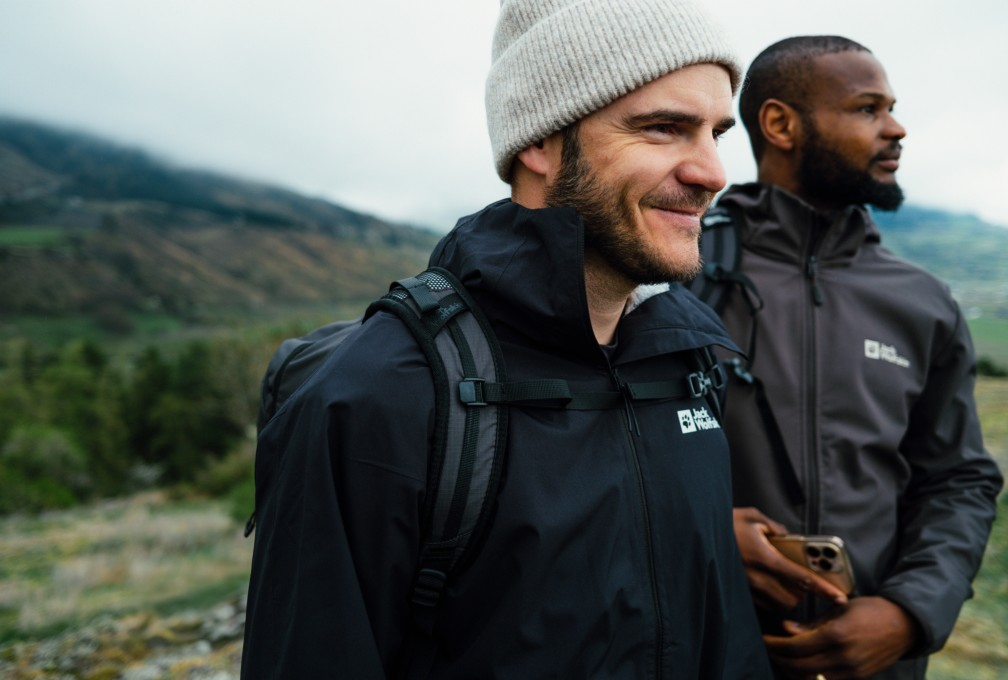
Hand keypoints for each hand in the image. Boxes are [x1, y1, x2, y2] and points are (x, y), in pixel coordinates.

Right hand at [733, 507, 847, 611]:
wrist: (695, 535)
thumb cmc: (723, 523)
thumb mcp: (751, 516)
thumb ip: (774, 526)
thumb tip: (787, 535)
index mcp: (764, 556)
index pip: (801, 578)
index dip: (823, 589)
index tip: (838, 596)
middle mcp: (756, 576)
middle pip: (792, 598)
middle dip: (802, 593)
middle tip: (803, 580)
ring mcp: (746, 587)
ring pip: (778, 604)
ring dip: (787, 597)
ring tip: (786, 582)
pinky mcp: (738, 591)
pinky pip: (762, 603)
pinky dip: (771, 598)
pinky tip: (768, 584)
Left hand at [763, 596, 920, 678]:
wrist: (904, 625)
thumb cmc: (870, 611)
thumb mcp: (839, 610)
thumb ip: (811, 624)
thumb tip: (786, 628)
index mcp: (836, 636)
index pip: (795, 647)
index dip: (775, 645)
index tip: (764, 639)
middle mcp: (843, 657)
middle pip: (799, 666)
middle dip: (780, 659)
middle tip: (769, 649)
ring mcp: (852, 671)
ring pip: (812, 676)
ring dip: (794, 668)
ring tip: (783, 656)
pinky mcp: (858, 678)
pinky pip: (828, 679)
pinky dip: (812, 673)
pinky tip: (804, 663)